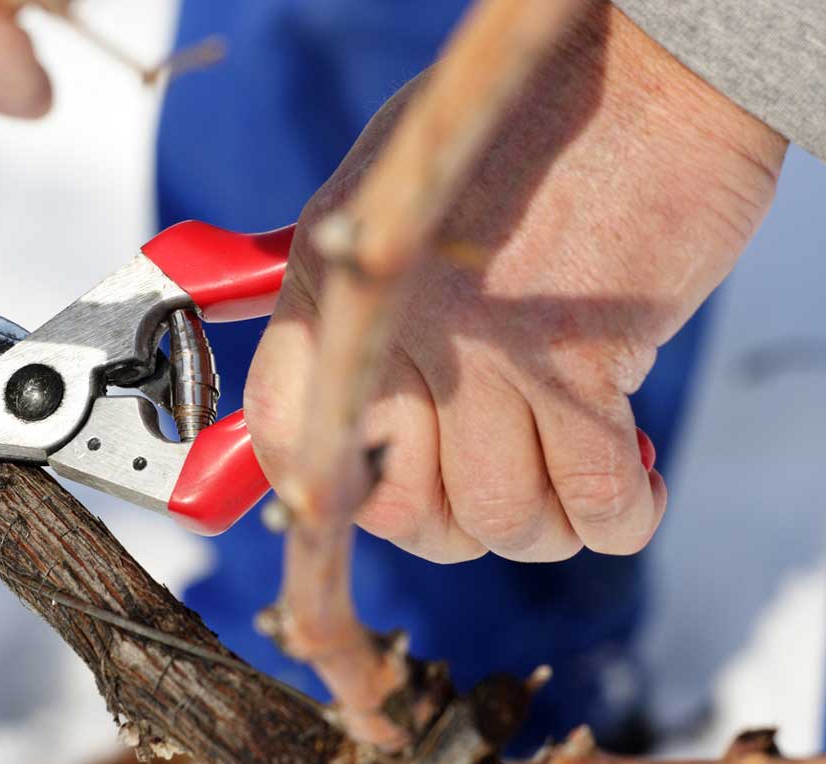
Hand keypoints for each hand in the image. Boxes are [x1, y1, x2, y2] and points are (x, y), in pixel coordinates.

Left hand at [245, 4, 786, 562]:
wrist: (641, 71)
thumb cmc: (523, 128)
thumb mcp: (395, 193)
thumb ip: (363, 294)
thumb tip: (360, 396)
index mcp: (331, 283)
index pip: (284, 437)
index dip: (323, 496)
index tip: (376, 505)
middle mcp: (390, 322)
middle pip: (403, 512)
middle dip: (457, 530)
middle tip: (496, 497)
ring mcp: (480, 346)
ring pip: (500, 518)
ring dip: (545, 528)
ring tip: (572, 490)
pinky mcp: (578, 356)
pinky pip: (591, 496)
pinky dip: (617, 516)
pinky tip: (630, 489)